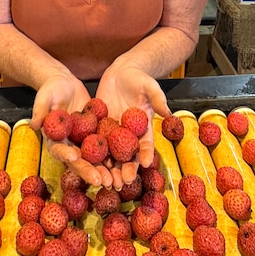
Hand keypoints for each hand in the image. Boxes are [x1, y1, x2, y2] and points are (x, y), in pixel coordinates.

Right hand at [30, 75, 111, 187]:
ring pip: (94, 159)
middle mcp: (69, 145)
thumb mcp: (44, 97)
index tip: (74, 156)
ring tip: (115, 180)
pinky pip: (105, 147)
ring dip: (104, 170)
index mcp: (54, 139)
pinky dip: (114, 155)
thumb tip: (35, 123)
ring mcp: (83, 142)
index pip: (59, 150)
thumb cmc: (50, 89)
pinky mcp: (95, 135)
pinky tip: (126, 162)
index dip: (65, 154)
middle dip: (89, 171)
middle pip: (78, 161)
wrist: (65, 84)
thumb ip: (40, 109)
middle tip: (100, 180)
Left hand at [95, 66, 171, 188]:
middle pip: (128, 156)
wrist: (121, 73)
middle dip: (126, 169)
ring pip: (110, 155)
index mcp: (143, 127)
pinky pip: (94, 143)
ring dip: (109, 170)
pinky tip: (86, 165)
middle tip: (123, 182)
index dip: (146, 154)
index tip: (145, 163)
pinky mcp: (99, 128)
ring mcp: (113, 133)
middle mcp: (128, 134)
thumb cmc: (139, 78)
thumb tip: (167, 111)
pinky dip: (91, 156)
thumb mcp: (149, 86)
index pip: (146, 144)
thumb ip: (157, 98)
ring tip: (106, 182)